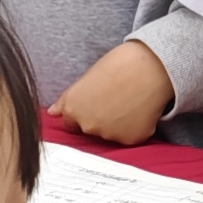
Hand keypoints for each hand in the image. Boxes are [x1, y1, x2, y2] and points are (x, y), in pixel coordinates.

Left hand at [54, 39, 174, 145]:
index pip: (70, 121)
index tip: (96, 100)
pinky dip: (135, 127)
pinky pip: (130, 136)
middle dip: (99, 118)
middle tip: (115, 98)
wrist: (150, 66)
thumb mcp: (87, 77)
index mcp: (73, 108)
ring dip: (117, 123)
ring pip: (110, 133)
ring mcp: (109, 134)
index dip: (84, 110)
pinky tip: (140, 109)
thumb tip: (52, 112)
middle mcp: (87, 125)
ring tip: (129, 101)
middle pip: (90, 128)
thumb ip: (68, 99)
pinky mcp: (130, 139)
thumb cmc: (119, 63)